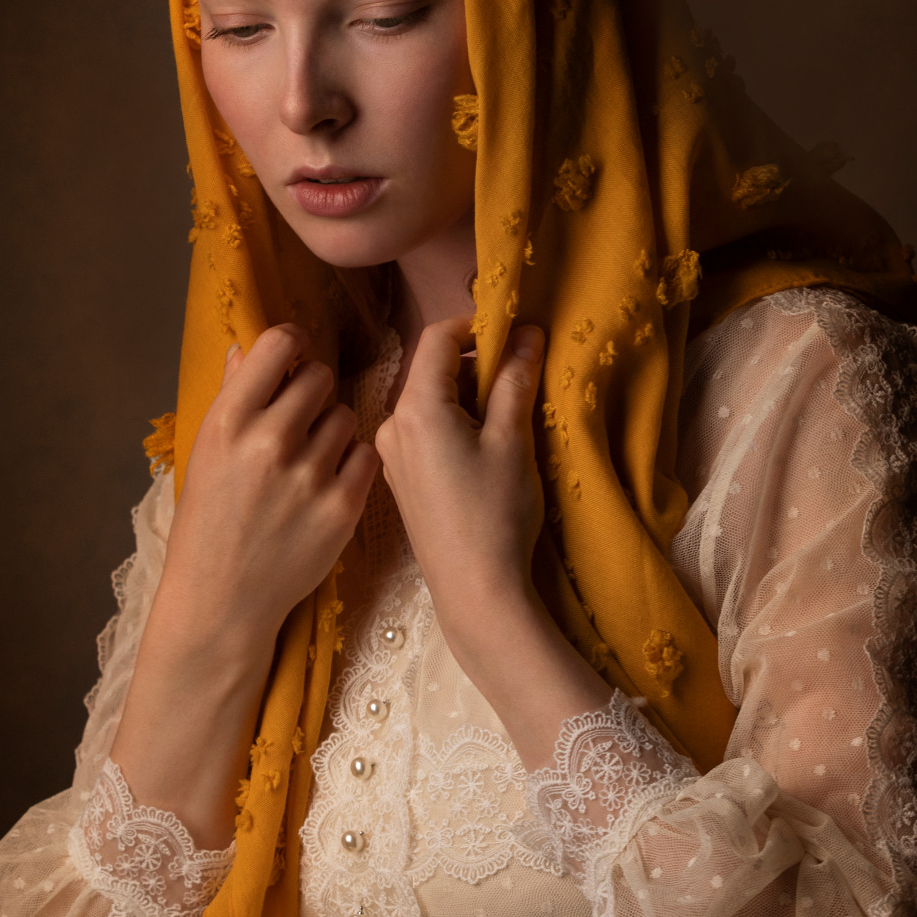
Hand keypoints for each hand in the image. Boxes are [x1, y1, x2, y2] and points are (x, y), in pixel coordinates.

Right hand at [159, 324, 378, 654]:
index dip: (291, 345)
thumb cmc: (208, 521)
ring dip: (331, 432)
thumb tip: (249, 348)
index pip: (279, 344)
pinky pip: (367, 455)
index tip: (292, 360)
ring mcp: (310, 475)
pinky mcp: (343, 507)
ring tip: (308, 463)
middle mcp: (271, 441)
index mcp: (229, 421)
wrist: (222, 598)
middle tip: (298, 423)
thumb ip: (232, 397)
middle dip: (311, 393)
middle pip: (320, 377)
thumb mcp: (205, 453)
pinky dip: (352, 465)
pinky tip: (328, 484)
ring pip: (345, 417)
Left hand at [374, 317, 608, 766]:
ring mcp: (391, 455)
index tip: (512, 336)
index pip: (437, 337)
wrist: (474, 590)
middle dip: (474, 365)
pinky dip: (452, 426)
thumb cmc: (496, 512)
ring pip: (428, 403)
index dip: (475, 326)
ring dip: (465, 398)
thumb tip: (526, 333)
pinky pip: (423, 433)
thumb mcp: (513, 440)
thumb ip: (515, 380)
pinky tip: (481, 452)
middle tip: (518, 378)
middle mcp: (391, 425)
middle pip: (431, 370)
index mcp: (415, 407)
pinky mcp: (400, 481)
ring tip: (505, 420)